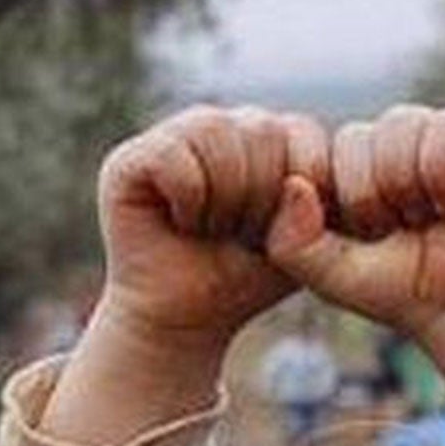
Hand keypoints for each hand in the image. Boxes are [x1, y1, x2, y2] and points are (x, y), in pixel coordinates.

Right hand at [42, 107, 328, 444]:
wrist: (186, 319)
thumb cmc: (244, 279)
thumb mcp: (300, 244)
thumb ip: (316, 211)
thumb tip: (297, 187)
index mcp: (265, 136)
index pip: (302, 132)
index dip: (299, 189)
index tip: (280, 233)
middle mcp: (220, 126)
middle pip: (261, 129)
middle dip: (260, 199)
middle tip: (238, 234)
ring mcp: (173, 136)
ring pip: (217, 133)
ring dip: (224, 199)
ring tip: (212, 228)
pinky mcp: (129, 161)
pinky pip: (173, 156)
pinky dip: (187, 199)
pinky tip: (181, 222)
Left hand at [267, 106, 444, 411]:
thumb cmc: (399, 290)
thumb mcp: (328, 274)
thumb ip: (291, 241)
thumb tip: (294, 184)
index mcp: (352, 168)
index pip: (321, 153)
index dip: (342, 204)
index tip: (367, 238)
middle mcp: (391, 143)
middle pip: (354, 139)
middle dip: (373, 199)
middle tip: (403, 229)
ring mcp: (434, 133)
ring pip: (396, 127)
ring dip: (408, 189)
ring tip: (429, 216)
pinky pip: (442, 130)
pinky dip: (442, 176)